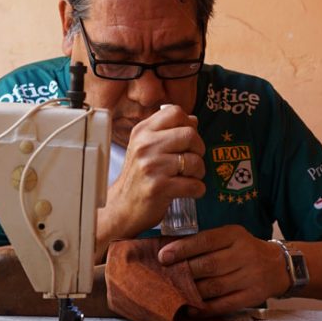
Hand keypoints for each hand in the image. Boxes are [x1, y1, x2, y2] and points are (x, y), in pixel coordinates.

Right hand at [95, 105, 204, 256]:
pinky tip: (187, 191)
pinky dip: (197, 190)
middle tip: (191, 161)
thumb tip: (193, 120)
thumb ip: (168, 132)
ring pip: (195, 161)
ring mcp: (151, 166)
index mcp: (142, 131)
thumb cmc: (138, 177)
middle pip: (190, 135)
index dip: (188, 125)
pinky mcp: (159, 187)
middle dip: (198, 150)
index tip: (186, 140)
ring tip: (188, 177)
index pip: (176, 112)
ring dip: (198, 172)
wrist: (122, 208)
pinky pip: (194, 185)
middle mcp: (145, 145)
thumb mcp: (146, 148)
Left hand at [157, 225, 289, 313]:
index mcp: (235, 235)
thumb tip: (171, 251)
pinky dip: (204, 309)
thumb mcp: (230, 237)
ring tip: (173, 294)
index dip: (182, 249)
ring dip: (191, 292)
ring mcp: (249, 277)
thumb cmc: (245, 249)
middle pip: (208, 265)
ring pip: (214, 287)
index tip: (163, 256)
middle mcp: (244, 254)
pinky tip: (190, 309)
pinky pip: (224, 305)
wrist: (278, 266)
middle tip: (165, 277)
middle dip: (184, 272)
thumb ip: (206, 242)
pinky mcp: (251, 297)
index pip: (205, 241)